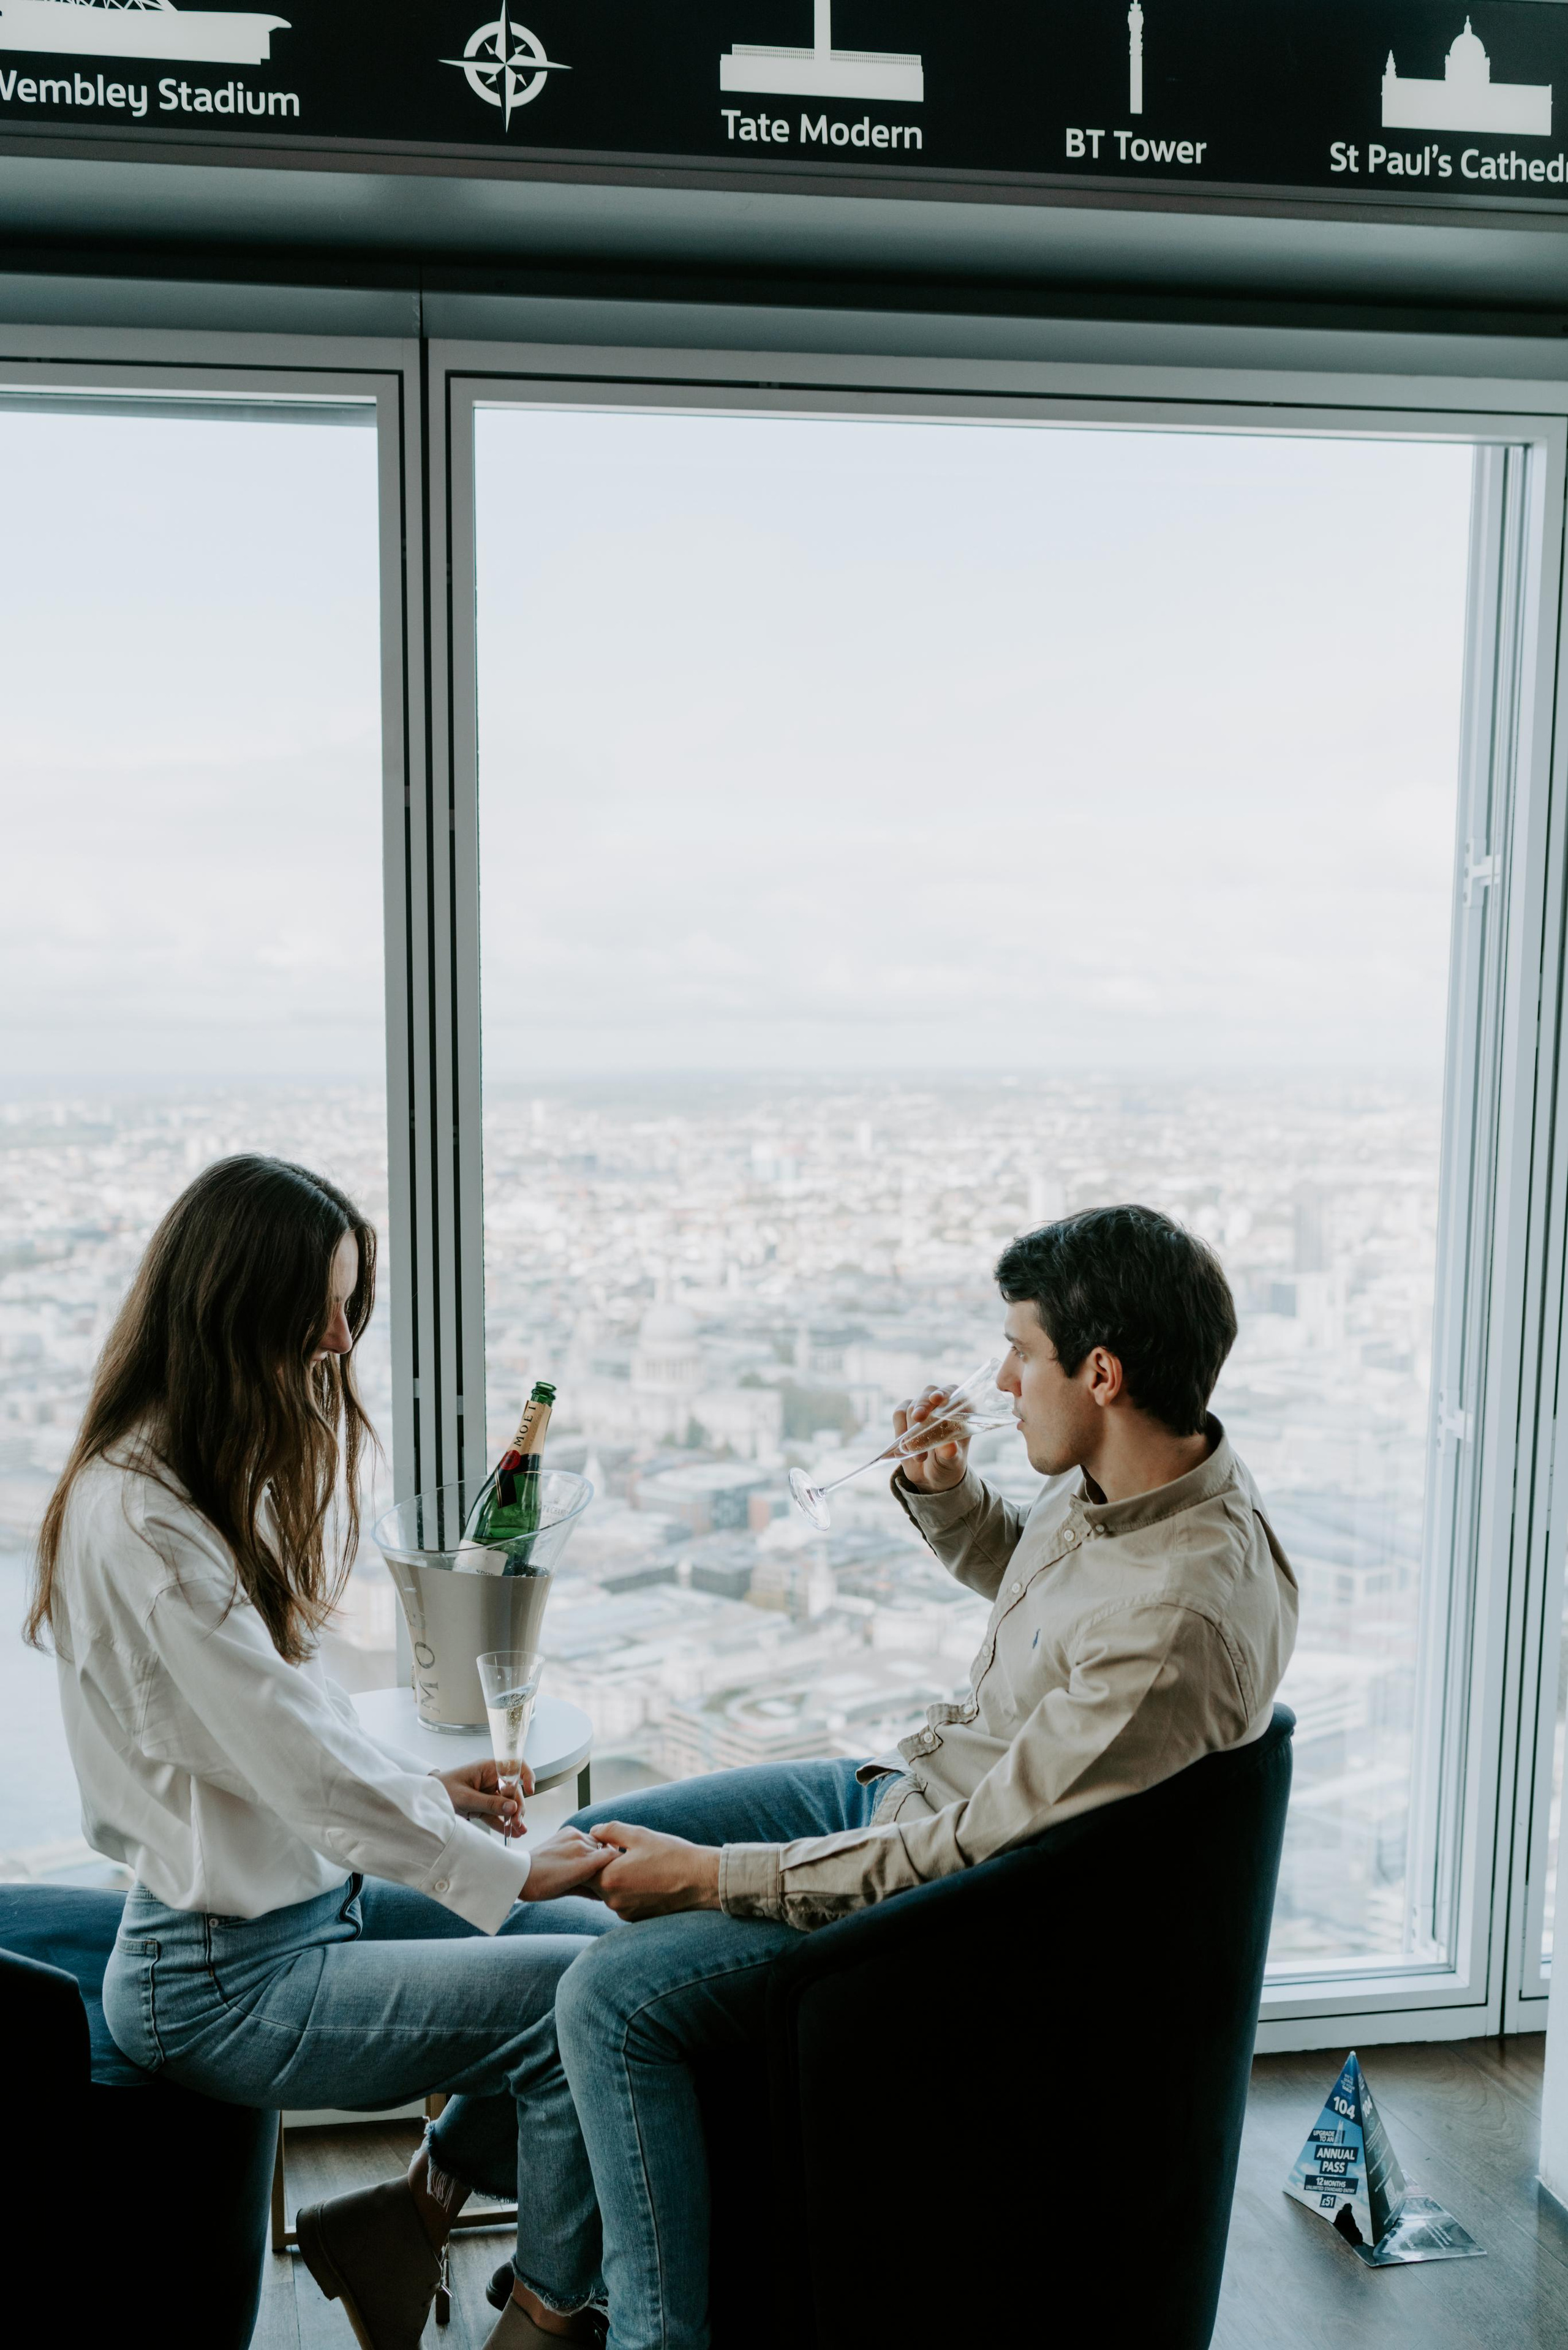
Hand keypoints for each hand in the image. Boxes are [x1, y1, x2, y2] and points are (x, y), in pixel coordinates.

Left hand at [435, 1757, 534, 1838]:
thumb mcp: (465, 1797)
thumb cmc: (442, 1790)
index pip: (513, 1766)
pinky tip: (512, 1833)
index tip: (530, 1790)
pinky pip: (497, 1814)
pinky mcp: (483, 1806)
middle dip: (517, 1806)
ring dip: (513, 1817)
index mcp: (487, 1768)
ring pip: (507, 1804)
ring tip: (519, 1831)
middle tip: (517, 1822)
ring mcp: (487, 1793)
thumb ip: (489, 1803)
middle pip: (512, 1791)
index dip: (526, 1775)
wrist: (425, 1800)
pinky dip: (504, 1823)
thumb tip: (512, 1807)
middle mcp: (490, 1779)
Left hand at [520, 1826, 616, 1901]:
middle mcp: (580, 1846)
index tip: (620, 1870)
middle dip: (607, 1859)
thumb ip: (591, 1890)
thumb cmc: (544, 1887)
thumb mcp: (569, 1891)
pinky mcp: (567, 1830)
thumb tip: (605, 1895)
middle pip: (605, 1849)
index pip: (612, 1856)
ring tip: (591, 1862)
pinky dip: (585, 1844)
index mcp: (583, 1864)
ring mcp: (574, 1836)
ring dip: (596, 1851)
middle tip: (606, 1869)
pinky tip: (579, 1854)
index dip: (617, 1863)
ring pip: (595, 1842)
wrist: (522, 1872)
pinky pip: (584, 1836)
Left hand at [588, 1822, 721, 1920]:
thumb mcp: (639, 1835)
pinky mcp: (636, 1919)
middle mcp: (613, 1900)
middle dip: (605, 1867)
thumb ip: (610, 1831)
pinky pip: (623, 1902)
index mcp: (610, 1878)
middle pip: (596, 1881)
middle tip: (624, 1853)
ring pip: (610, 1892)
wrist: (700, 1880)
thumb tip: (593, 1831)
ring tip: (640, 1866)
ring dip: (617, 1879)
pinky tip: (647, 1879)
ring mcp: (625, 1912)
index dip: (592, 1854)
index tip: (605, 1844)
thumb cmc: (671, 1854)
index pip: (585, 1867)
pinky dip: (629, 1891)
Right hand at [895, 1383, 970, 1492]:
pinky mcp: (905, 1416)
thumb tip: (949, 1447)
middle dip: (922, 1405)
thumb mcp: (952, 1462)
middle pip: (928, 1393)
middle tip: (919, 1418)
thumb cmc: (948, 1464)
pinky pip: (898, 1414)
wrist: (932, 1476)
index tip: (936, 1399)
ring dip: (912, 1430)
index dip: (945, 1392)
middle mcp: (940, 1405)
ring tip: (920, 1456)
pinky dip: (899, 1430)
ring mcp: (922, 1409)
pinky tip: (905, 1447)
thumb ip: (950, 1454)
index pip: (953, 1392)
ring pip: (911, 1406)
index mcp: (960, 1411)